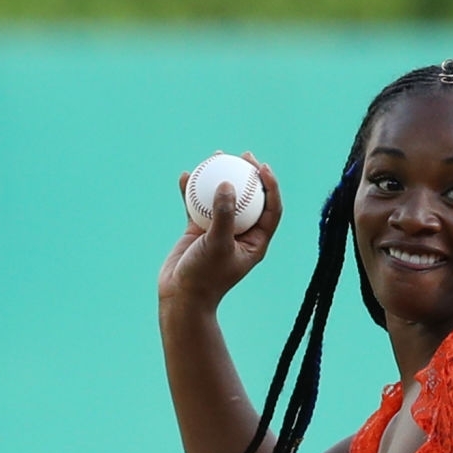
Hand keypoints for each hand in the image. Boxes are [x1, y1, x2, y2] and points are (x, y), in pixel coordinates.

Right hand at [158, 155, 281, 311]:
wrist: (181, 297)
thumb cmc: (204, 277)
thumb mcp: (217, 245)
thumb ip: (224, 215)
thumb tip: (227, 183)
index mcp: (255, 242)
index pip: (271, 210)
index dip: (271, 186)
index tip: (262, 167)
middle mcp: (240, 235)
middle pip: (250, 199)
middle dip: (248, 175)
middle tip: (243, 156)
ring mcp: (219, 231)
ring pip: (223, 198)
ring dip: (220, 176)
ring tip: (217, 155)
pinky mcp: (199, 231)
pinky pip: (198, 204)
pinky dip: (192, 190)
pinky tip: (186, 175)